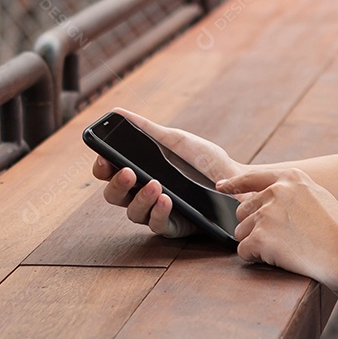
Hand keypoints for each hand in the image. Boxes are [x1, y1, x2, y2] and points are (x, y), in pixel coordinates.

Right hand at [92, 107, 244, 237]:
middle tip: (128, 172)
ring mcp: (155, 212)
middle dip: (117, 184)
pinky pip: (157, 225)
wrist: (236, 181)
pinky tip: (166, 199)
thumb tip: (118, 111)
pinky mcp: (173, 227)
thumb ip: (147, 130)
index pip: (108, 173)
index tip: (105, 157)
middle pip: (114, 195)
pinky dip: (159, 212)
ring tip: (155, 184)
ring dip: (141, 198)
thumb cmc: (204, 161)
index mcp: (139, 171)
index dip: (101, 167)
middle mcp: (142, 194)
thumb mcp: (176, 141)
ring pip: (133, 212)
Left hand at [217, 168, 337, 285]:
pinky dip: (255, 258)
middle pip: (243, 211)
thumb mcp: (319, 197)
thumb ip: (293, 193)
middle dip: (254, 226)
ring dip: (256, 244)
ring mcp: (266, 213)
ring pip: (241, 232)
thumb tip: (270, 198)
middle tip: (279, 241)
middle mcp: (275, 192)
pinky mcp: (260, 237)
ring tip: (284, 250)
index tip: (222, 186)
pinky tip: (278, 259)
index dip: (234, 183)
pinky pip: (243, 251)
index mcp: (291, 179)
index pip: (252, 177)